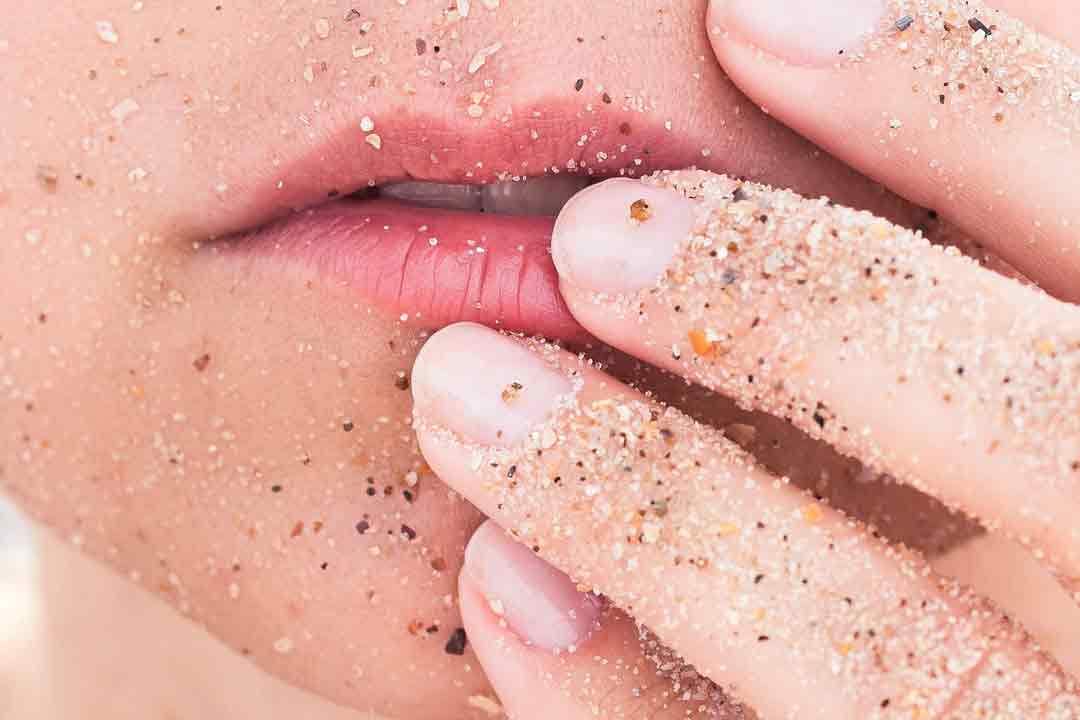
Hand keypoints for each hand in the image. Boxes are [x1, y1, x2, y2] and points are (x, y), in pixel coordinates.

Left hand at [410, 1, 1079, 715]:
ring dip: (661, 512)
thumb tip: (787, 28)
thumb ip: (952, 266)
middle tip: (595, 234)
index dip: (966, 105)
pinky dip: (619, 697)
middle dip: (811, 310)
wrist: (949, 694)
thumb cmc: (984, 477)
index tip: (751, 14)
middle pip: (1049, 440)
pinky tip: (500, 581)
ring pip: (897, 660)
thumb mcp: (1003, 363)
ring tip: (470, 392)